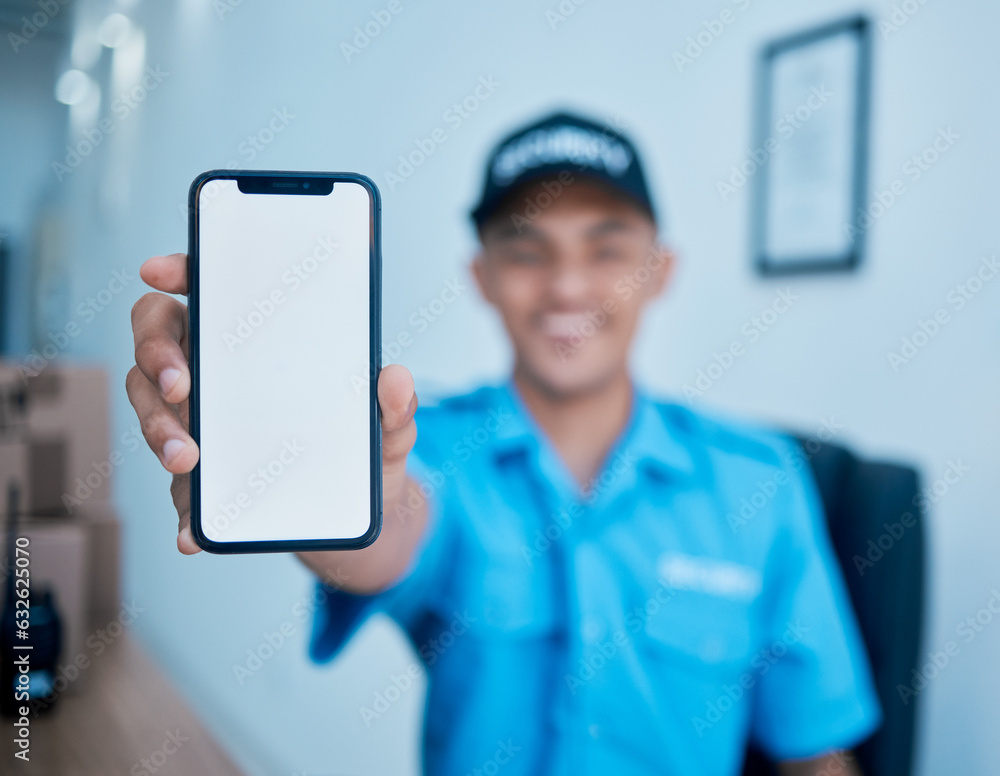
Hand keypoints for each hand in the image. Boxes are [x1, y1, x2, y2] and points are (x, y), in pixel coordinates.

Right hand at [126, 253, 420, 558]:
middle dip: (157, 355)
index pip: (207, 292)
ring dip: (158, 429)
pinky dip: (183, 512)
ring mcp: (203, 427)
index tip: (160, 271)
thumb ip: (396, 406)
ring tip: (187, 458)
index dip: (179, 272)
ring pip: (152, 408)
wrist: (359, 518)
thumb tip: (396, 379)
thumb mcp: (388, 427)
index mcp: (258, 343)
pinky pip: (179, 493)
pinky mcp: (204, 484)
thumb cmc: (364, 449)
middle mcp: (220, 377)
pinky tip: (191, 533)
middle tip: (181, 385)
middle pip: (159, 341)